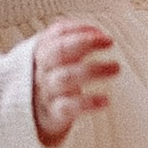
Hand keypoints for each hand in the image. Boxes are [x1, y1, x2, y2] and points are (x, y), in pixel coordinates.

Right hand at [31, 16, 120, 145]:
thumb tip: (98, 33)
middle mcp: (41, 70)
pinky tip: (105, 101)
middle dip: (85, 43)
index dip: (78, 29)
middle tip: (109, 42)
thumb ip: (73, 42)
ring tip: (116, 68)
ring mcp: (45, 92)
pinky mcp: (52, 114)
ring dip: (92, 70)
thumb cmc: (52, 81)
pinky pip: (68, 107)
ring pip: (65, 78)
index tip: (102, 33)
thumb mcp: (56, 59)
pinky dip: (87, 102)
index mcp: (41, 52)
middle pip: (58, 52)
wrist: (32, 118)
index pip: (56, 34)